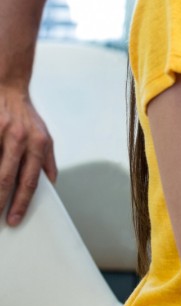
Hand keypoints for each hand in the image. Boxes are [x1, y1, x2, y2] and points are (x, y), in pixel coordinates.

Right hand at [0, 86, 55, 224]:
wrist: (8, 87)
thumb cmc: (24, 116)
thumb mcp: (44, 135)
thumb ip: (47, 160)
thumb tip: (51, 183)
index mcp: (37, 143)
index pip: (30, 180)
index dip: (22, 202)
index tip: (15, 218)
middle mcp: (19, 138)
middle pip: (6, 178)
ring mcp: (0, 133)